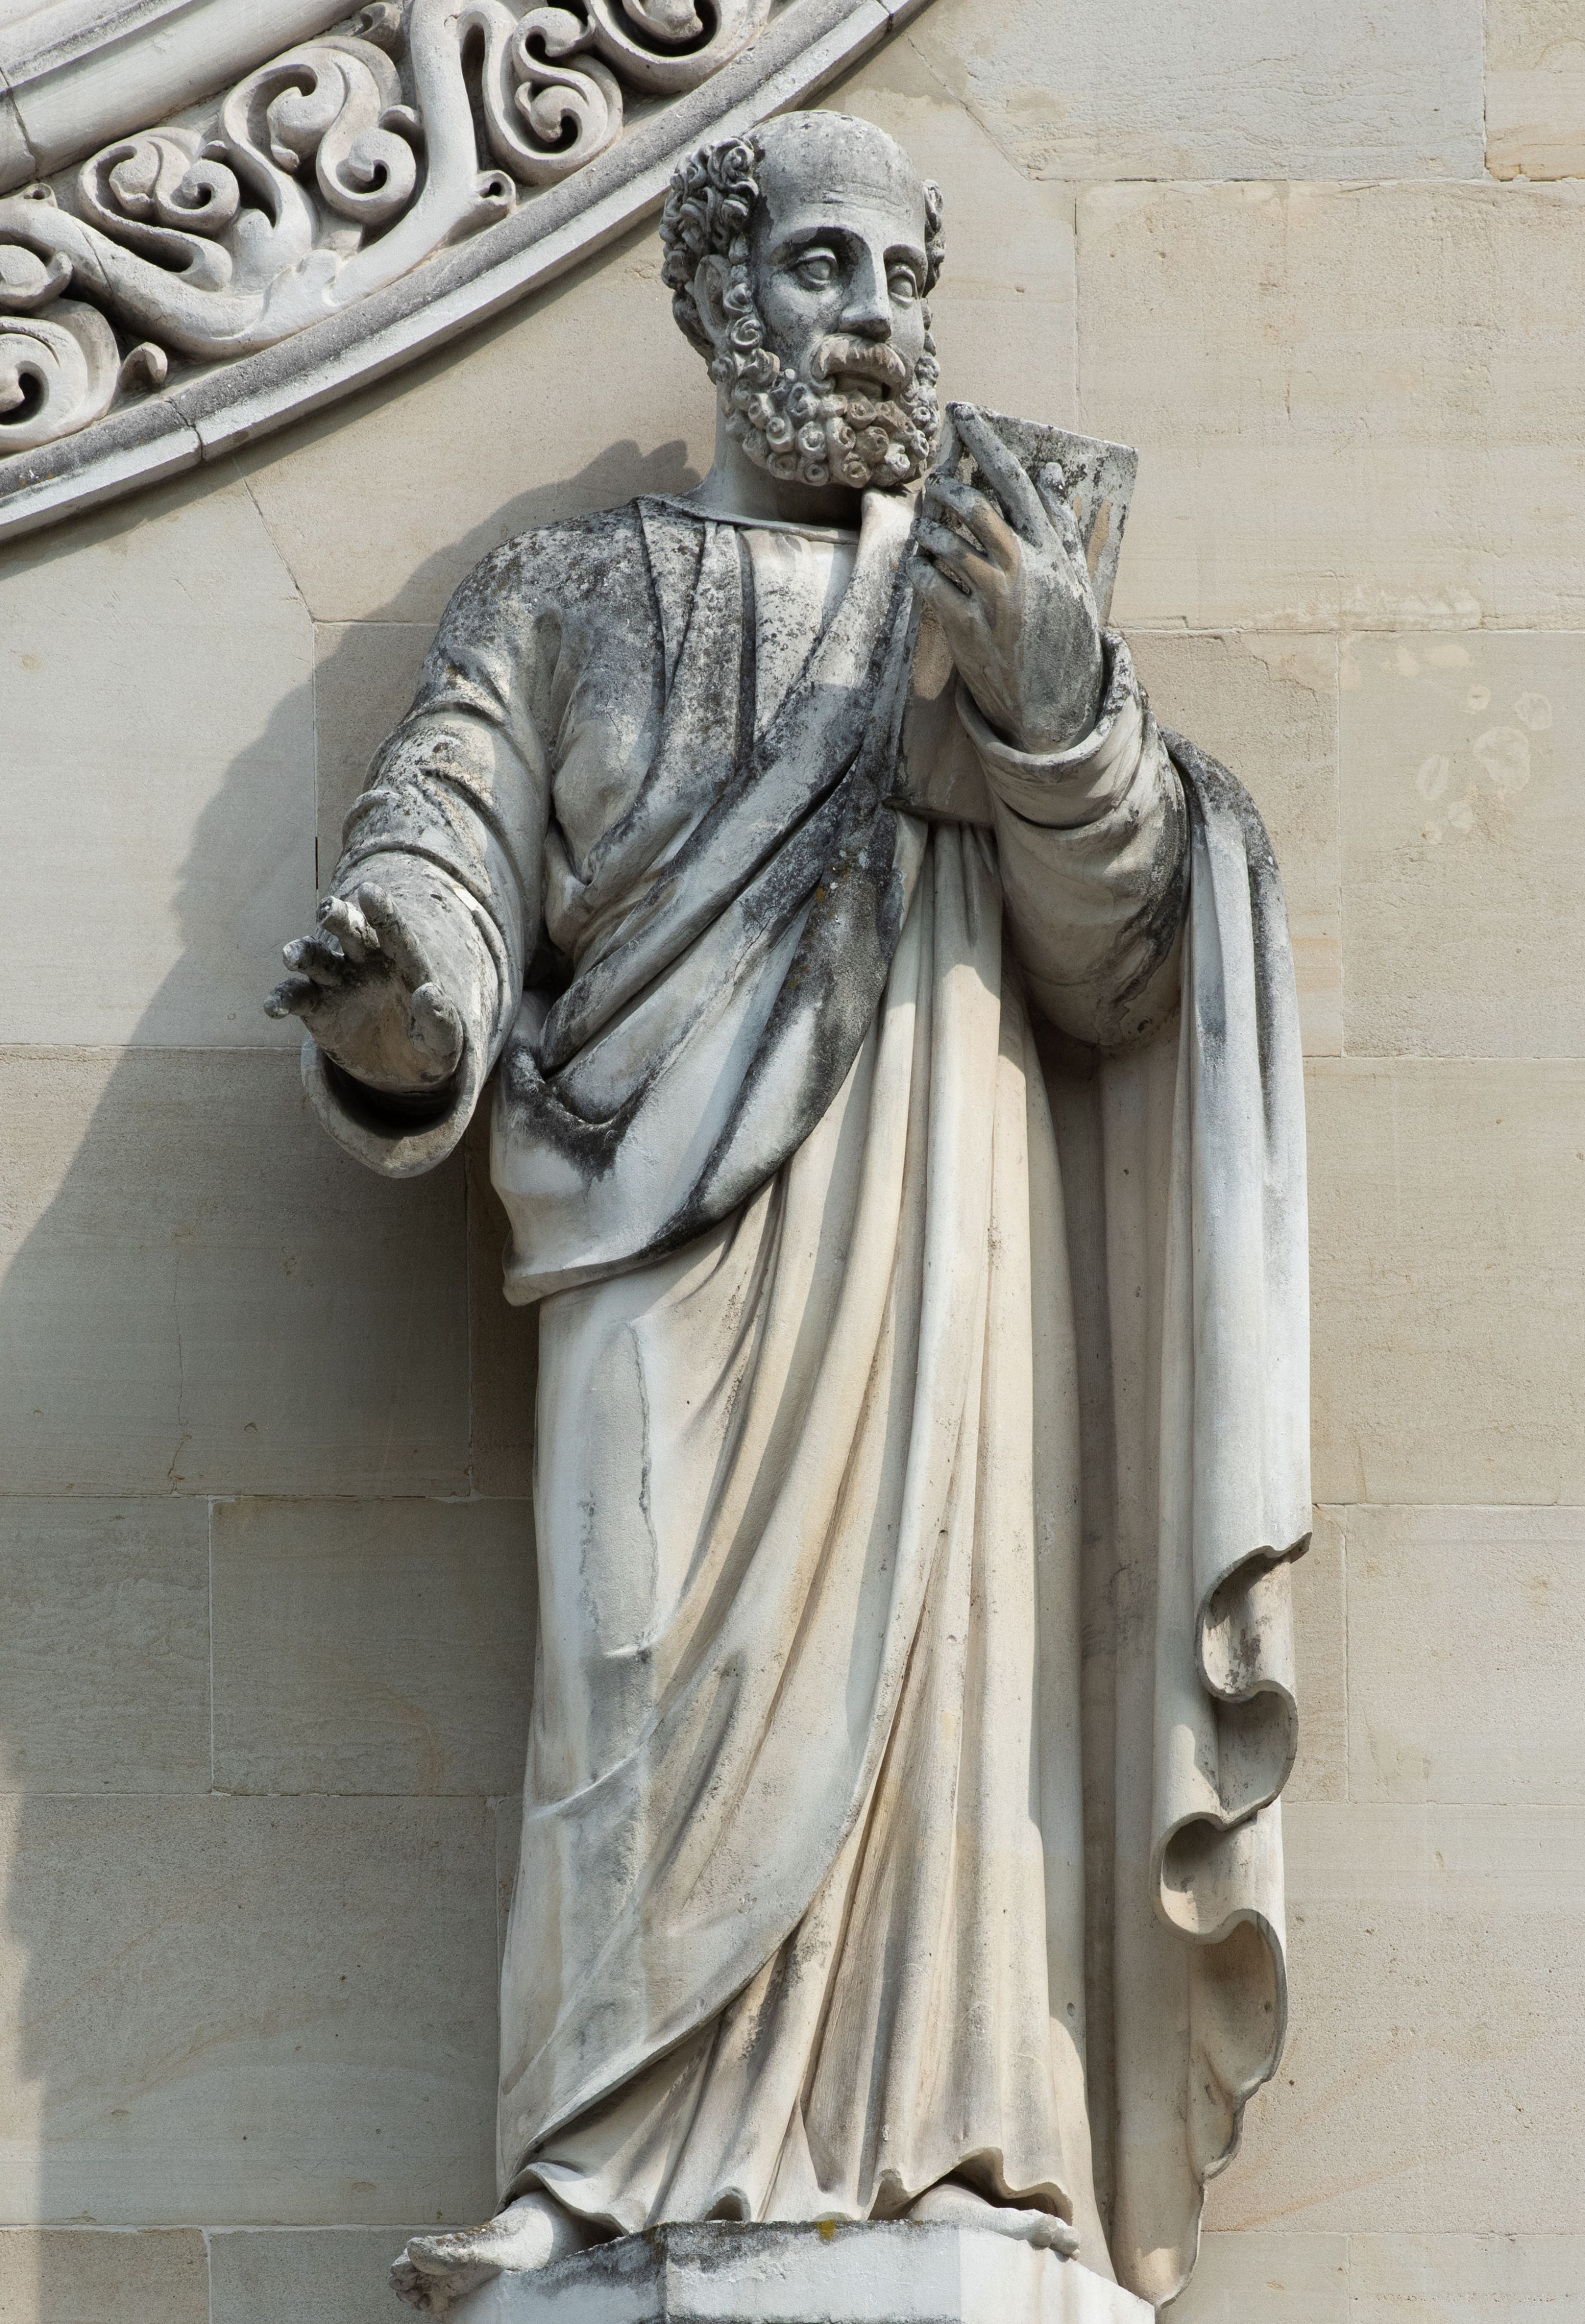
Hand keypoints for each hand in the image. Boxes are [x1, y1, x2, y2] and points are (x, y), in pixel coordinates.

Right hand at [264, 883, 464, 1094]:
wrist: (404, 1069)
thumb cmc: (430, 1046)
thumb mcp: (443, 1041)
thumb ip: (440, 1019)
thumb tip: (429, 993)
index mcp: (403, 963)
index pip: (395, 934)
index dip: (383, 914)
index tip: (369, 892)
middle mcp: (367, 963)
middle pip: (351, 934)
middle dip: (338, 919)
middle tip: (327, 910)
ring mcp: (339, 982)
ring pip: (318, 959)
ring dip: (304, 954)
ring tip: (292, 957)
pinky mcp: (317, 1008)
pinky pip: (297, 998)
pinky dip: (283, 1000)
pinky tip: (273, 1008)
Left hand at [912, 407, 1103, 756]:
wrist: (1055, 707)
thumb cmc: (1064, 638)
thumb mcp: (1076, 579)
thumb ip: (1060, 526)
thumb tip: (1050, 475)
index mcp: (1053, 552)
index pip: (1018, 481)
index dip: (987, 442)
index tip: (964, 413)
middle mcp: (1025, 571)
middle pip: (978, 508)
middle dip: (948, 487)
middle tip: (935, 482)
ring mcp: (995, 601)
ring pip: (948, 544)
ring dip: (930, 531)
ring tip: (928, 531)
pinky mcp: (968, 631)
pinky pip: (930, 586)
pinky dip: (920, 571)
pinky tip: (920, 571)